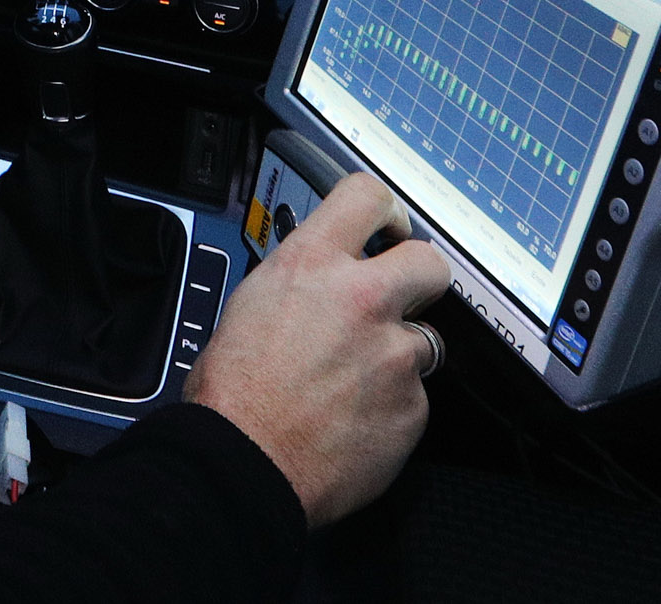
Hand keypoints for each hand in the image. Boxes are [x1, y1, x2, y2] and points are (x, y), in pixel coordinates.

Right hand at [183, 170, 450, 526]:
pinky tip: (355, 417)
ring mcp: (393, 354)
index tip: (387, 225)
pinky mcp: (412, 405)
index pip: (367, 196)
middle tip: (399, 297)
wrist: (244, 463)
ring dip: (396, 355)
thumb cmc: (232, 395)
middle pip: (428, 262)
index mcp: (311, 265)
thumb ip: (302, 284)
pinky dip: (392, 404)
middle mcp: (361, 299)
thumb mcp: (251, 305)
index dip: (384, 210)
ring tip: (353, 382)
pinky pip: (415, 395)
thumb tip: (320, 285)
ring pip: (422, 340)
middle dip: (419, 276)